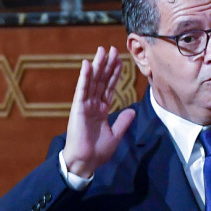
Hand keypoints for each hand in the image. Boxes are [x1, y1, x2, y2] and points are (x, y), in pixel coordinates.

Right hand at [61, 46, 135, 177]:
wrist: (85, 161)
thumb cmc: (97, 151)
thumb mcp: (115, 135)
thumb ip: (123, 121)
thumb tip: (132, 110)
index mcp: (102, 110)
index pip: (109, 88)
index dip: (114, 74)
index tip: (120, 60)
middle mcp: (93, 104)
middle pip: (102, 80)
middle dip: (107, 65)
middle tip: (112, 49)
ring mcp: (85, 105)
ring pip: (93, 81)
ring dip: (98, 65)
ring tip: (102, 50)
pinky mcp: (78, 108)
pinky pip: (82, 90)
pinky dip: (85, 77)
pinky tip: (87, 64)